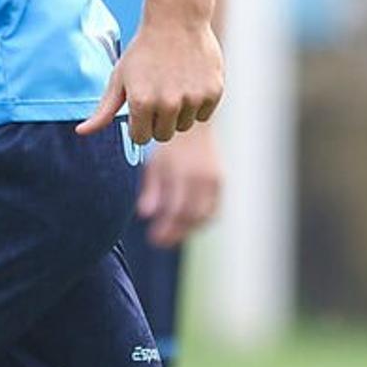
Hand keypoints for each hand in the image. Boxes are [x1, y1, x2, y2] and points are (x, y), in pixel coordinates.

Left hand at [82, 14, 222, 146]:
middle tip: (157, 94)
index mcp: (141, 103)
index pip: (140, 138)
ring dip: (178, 113)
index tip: (141, 105)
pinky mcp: (213, 93)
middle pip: (163, 136)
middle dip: (158, 121)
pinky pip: (203, 115)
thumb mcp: (119, 79)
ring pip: (184, 126)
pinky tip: (190, 81)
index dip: (139, 123)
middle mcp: (168, 104)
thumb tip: (81, 132)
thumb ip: (103, 111)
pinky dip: (197, 104)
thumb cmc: (143, 51)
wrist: (176, 21)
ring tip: (174, 85)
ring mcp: (193, 99)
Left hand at [137, 115, 224, 244]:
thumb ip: (151, 188)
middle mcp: (203, 178)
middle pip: (192, 216)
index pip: (178, 210)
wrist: (193, 124)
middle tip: (159, 241)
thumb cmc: (168, 145)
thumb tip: (146, 214)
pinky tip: (187, 225)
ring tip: (171, 235)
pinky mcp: (220, 181)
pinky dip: (202, 220)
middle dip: (176, 232)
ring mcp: (215, 180)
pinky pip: (214, 208)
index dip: (166, 229)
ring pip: (206, 215)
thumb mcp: (155, 163)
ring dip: (189, 229)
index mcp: (185, 173)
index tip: (153, 240)